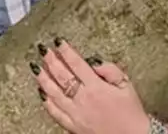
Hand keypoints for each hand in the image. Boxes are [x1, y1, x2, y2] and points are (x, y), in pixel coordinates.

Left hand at [33, 39, 152, 133]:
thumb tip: (94, 61)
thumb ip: (111, 70)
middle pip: (62, 75)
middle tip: (43, 49)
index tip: (59, 41)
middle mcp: (83, 99)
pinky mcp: (73, 126)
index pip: (77, 64)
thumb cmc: (131, 113)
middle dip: (51, 60)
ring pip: (53, 93)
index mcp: (96, 87)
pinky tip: (41, 92)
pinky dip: (46, 101)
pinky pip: (55, 112)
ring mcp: (76, 113)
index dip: (66, 51)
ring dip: (43, 78)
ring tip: (36, 67)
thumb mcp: (127, 85)